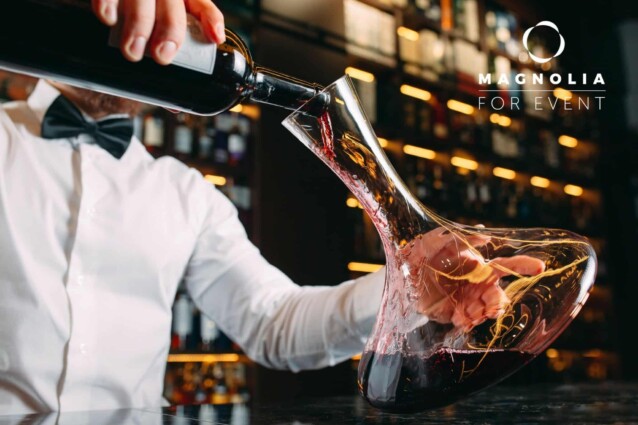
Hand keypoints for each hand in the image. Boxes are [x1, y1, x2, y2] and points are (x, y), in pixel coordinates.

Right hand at [91, 0, 224, 64]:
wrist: (97, 4)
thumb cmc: (132, 27)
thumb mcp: (150, 40)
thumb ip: (162, 66)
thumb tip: (176, 107)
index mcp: (177, 1)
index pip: (201, 5)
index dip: (211, 20)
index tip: (215, 38)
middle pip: (172, 4)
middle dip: (170, 30)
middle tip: (161, 56)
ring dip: (139, 24)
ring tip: (132, 51)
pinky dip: (107, 3)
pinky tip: (108, 19)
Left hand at [401, 227, 544, 331]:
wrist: (400, 281)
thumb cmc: (417, 256)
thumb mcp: (430, 243)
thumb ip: (456, 238)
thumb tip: (484, 232)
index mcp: (476, 265)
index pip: (506, 265)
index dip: (524, 265)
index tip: (540, 267)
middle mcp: (477, 284)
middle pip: (498, 295)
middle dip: (495, 302)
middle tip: (483, 307)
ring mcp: (469, 300)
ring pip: (487, 310)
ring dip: (480, 313)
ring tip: (463, 313)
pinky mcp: (458, 314)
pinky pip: (471, 322)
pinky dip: (467, 322)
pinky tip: (456, 318)